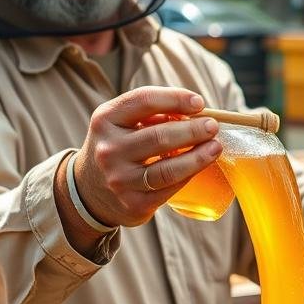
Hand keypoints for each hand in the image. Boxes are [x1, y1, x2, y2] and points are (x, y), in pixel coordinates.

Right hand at [74, 86, 221, 226]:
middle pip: (160, 136)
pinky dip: (189, 175)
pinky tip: (200, 165)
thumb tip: (196, 112)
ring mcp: (120, 180)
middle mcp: (108, 150)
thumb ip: (152, 113)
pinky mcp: (133, 204)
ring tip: (215, 147)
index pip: (145, 101)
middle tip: (212, 126)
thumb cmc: (117, 146)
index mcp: (105, 120)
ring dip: (198, 157)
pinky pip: (169, 189)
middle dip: (193, 130)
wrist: (88, 190)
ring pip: (168, 169)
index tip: (199, 102)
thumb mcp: (120, 122)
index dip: (176, 98)